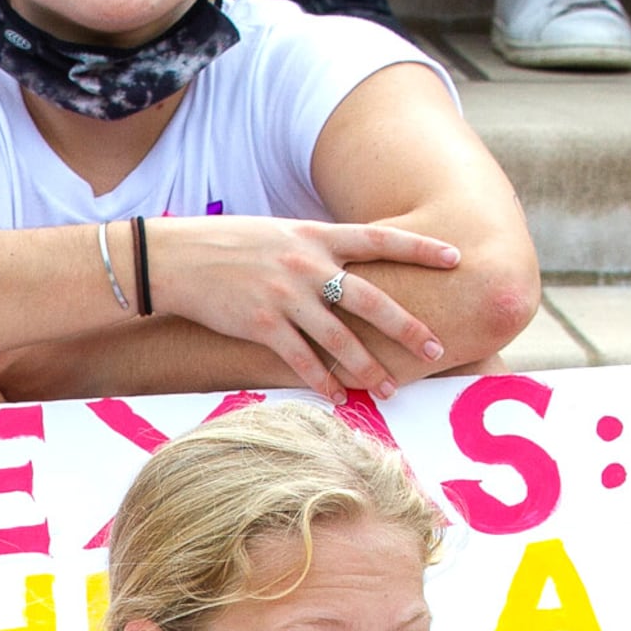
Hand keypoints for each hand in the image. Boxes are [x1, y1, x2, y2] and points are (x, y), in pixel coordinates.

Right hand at [142, 216, 465, 391]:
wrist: (175, 257)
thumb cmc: (226, 245)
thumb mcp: (277, 232)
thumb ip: (314, 248)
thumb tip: (343, 267)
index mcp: (315, 235)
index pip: (379, 238)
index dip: (420, 248)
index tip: (455, 257)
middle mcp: (307, 263)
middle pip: (371, 299)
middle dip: (407, 327)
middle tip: (436, 349)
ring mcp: (284, 294)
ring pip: (339, 338)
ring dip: (367, 367)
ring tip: (389, 388)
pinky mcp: (261, 323)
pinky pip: (300, 359)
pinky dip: (322, 380)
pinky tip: (339, 397)